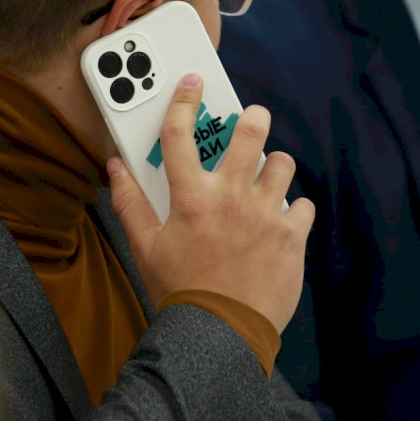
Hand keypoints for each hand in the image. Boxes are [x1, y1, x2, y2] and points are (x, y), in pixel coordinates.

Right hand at [108, 73, 314, 333]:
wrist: (219, 337)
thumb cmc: (180, 290)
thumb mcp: (145, 247)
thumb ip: (130, 203)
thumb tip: (115, 168)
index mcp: (191, 198)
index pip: (181, 134)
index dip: (185, 101)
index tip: (193, 83)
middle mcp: (231, 198)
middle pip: (249, 132)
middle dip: (251, 117)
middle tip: (250, 120)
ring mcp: (266, 215)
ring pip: (282, 164)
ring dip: (274, 167)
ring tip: (264, 180)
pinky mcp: (293, 237)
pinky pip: (304, 205)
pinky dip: (294, 209)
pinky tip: (280, 220)